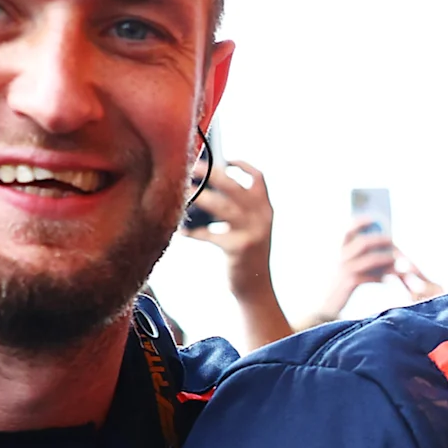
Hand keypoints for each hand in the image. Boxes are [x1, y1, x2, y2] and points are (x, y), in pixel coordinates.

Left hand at [185, 160, 292, 349]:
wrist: (256, 288)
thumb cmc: (246, 255)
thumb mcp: (252, 228)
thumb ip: (240, 209)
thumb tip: (207, 188)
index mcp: (265, 209)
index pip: (258, 178)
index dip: (241, 165)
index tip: (224, 160)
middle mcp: (262, 217)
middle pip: (233, 185)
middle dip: (210, 173)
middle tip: (190, 167)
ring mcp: (251, 232)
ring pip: (220, 206)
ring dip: (198, 197)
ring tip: (181, 193)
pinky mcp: (238, 248)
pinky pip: (209, 234)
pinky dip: (193, 231)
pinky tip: (182, 231)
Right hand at [306, 222, 441, 327]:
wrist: (324, 307)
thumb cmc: (340, 286)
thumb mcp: (346, 269)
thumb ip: (359, 259)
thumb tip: (383, 253)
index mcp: (340, 252)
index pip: (348, 231)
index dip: (360, 222)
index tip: (374, 218)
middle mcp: (340, 258)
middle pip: (362, 242)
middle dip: (380, 240)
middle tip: (393, 240)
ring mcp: (343, 270)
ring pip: (368, 259)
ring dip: (385, 259)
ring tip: (396, 260)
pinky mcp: (348, 283)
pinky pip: (369, 277)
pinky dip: (380, 277)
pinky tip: (387, 280)